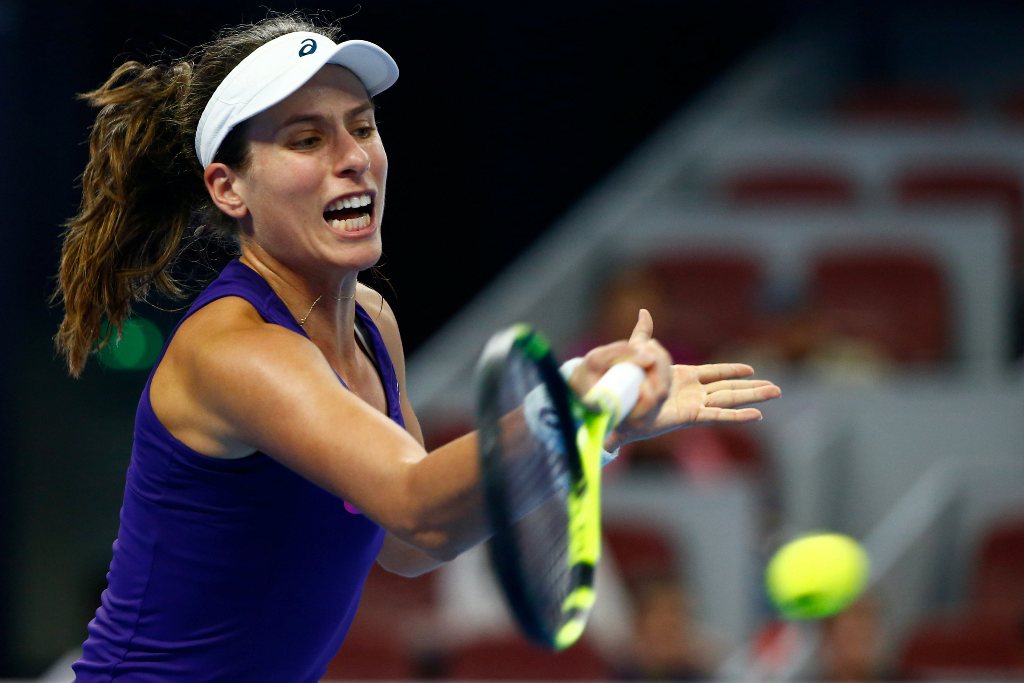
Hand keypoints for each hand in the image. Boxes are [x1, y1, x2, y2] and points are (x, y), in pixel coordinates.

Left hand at [575, 310, 781, 449]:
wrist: (621, 409)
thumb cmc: (628, 386)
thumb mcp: (638, 353)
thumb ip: (643, 334)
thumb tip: (644, 311)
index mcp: (684, 377)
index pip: (715, 373)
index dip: (732, 371)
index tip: (751, 370)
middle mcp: (694, 392)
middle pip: (730, 388)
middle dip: (753, 388)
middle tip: (777, 389)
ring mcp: (695, 404)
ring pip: (730, 399)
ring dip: (753, 397)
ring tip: (775, 393)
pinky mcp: (691, 416)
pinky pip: (718, 416)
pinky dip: (738, 415)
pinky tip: (757, 415)